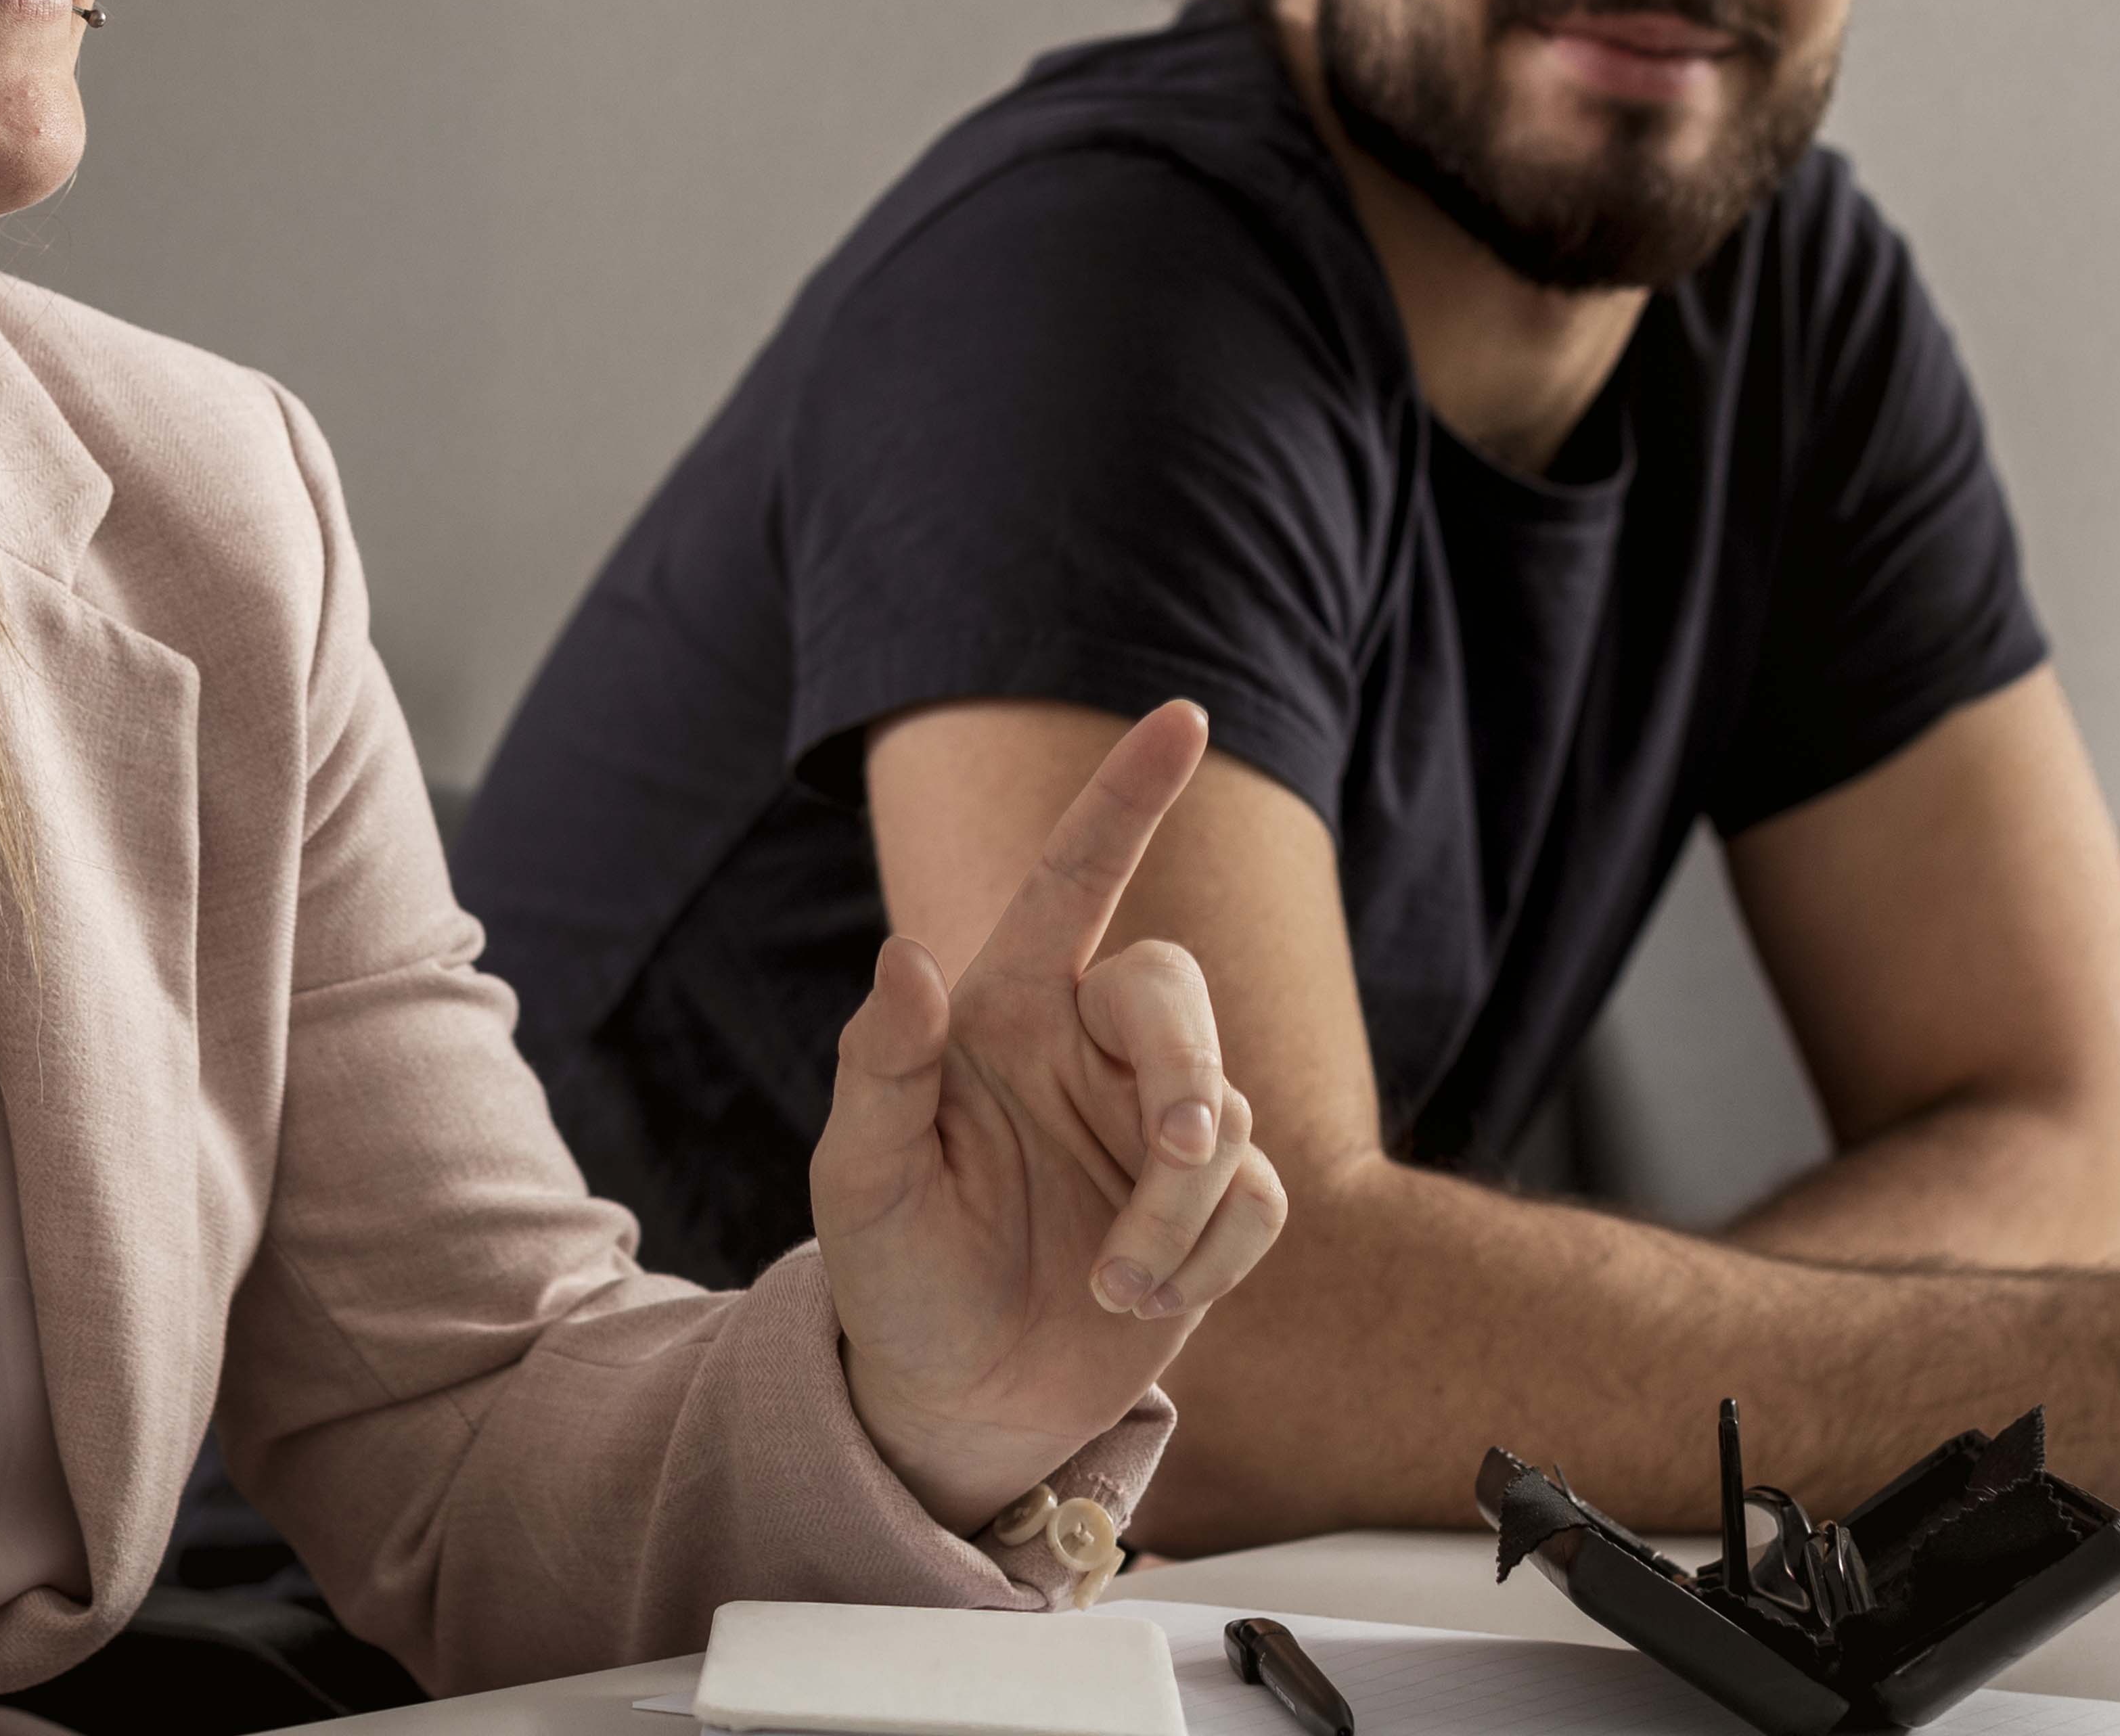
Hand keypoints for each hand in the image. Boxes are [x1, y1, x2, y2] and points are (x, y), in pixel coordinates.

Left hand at [813, 699, 1290, 1531]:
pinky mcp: (1211, 1207)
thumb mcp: (860, 1180)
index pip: (1073, 881)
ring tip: (1112, 1283)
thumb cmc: (895, 1277)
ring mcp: (1156, 1127)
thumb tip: (906, 955)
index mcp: (1007, 1014)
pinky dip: (1212, 1256)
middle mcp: (1089, 1051)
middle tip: (1174, 1159)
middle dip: (1188, 1079)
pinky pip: (1259, 1198)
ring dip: (1181, 1209)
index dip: (1128, 797)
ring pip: (1231, 1116)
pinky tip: (1145, 1301)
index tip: (1184, 716)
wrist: (955, 1403)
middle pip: (1179, 998)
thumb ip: (880, 1066)